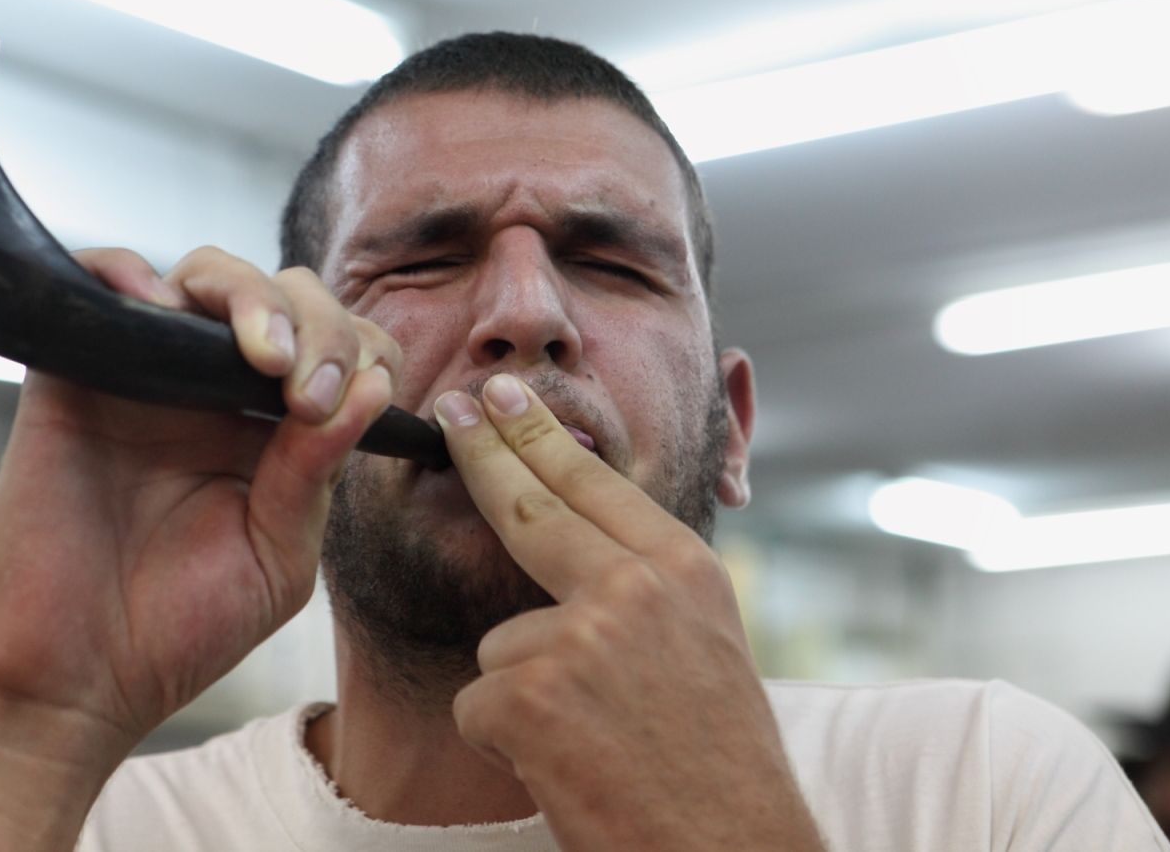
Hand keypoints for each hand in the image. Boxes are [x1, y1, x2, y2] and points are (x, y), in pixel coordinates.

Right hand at [0, 247, 395, 850]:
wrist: (71, 679)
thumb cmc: (177, 630)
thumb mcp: (277, 558)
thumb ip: (316, 473)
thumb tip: (370, 390)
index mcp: (275, 429)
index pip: (340, 348)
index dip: (363, 352)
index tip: (357, 398)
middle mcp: (215, 389)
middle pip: (282, 296)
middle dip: (318, 323)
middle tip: (307, 388)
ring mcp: (146, 373)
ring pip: (204, 276)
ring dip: (246, 294)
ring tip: (265, 353)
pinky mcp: (73, 370)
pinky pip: (99, 280)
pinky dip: (127, 271)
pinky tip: (160, 304)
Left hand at [437, 374, 823, 851]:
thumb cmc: (718, 768)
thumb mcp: (703, 649)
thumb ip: (644, 590)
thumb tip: (577, 547)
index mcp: (685, 571)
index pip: (593, 483)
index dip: (538, 435)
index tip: (503, 397)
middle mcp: (634, 588)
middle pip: (528, 504)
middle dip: (483, 453)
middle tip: (450, 410)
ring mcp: (578, 637)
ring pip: (499, 642)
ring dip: (522, 697)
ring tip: (590, 746)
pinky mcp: (528, 696)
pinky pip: (478, 704)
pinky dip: (506, 745)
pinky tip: (566, 771)